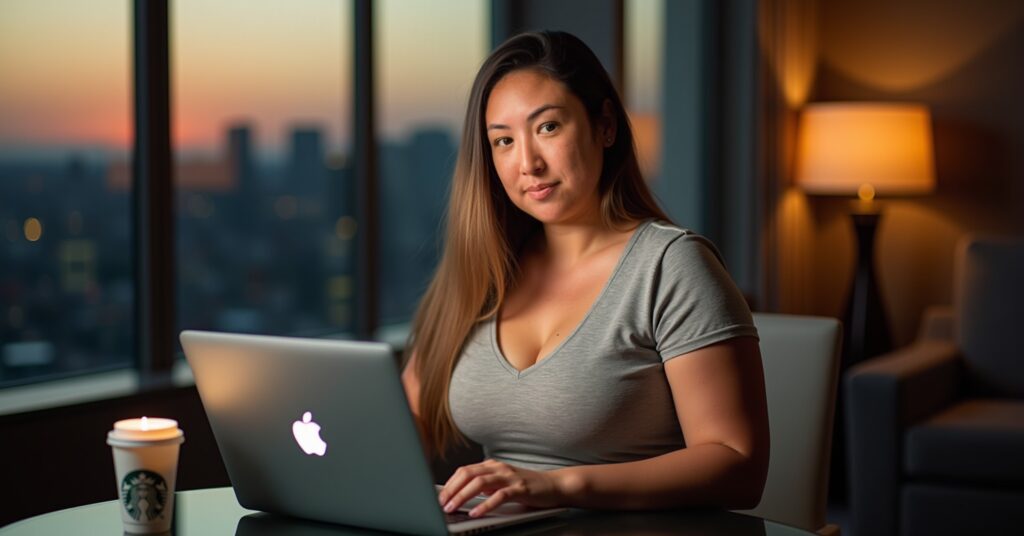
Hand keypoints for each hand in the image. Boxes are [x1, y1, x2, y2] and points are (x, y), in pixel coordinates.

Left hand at [437, 459, 566, 517]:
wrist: (553, 485)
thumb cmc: (527, 487)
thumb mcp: (501, 483)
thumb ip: (485, 486)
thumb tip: (462, 494)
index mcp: (492, 465)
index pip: (464, 471)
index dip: (449, 484)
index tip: (439, 496)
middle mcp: (498, 468)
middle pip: (467, 475)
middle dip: (451, 490)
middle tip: (442, 503)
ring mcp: (509, 477)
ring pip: (479, 484)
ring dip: (462, 496)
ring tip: (453, 507)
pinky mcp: (519, 488)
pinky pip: (498, 496)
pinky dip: (485, 505)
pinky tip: (476, 513)